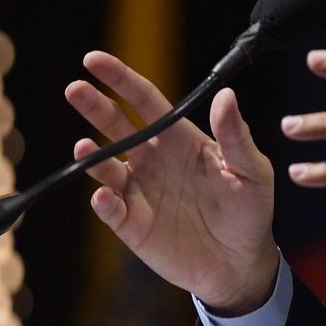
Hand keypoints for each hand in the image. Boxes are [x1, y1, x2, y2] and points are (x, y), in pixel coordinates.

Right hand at [64, 51, 277, 314]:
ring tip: (84, 146)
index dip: (120, 79)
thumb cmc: (249, 212)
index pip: (144, 100)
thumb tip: (226, 95)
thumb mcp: (251, 172)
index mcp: (179, 139)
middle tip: (74, 88)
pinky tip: (103, 193)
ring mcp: (139, 191)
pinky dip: (103, 201)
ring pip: (105, 165)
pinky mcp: (132, 224)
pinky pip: (110, 208)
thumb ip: (235, 137)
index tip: (94, 60)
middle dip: (94, 105)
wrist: (240, 265)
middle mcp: (153, 159)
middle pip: (116, 125)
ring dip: (92, 156)